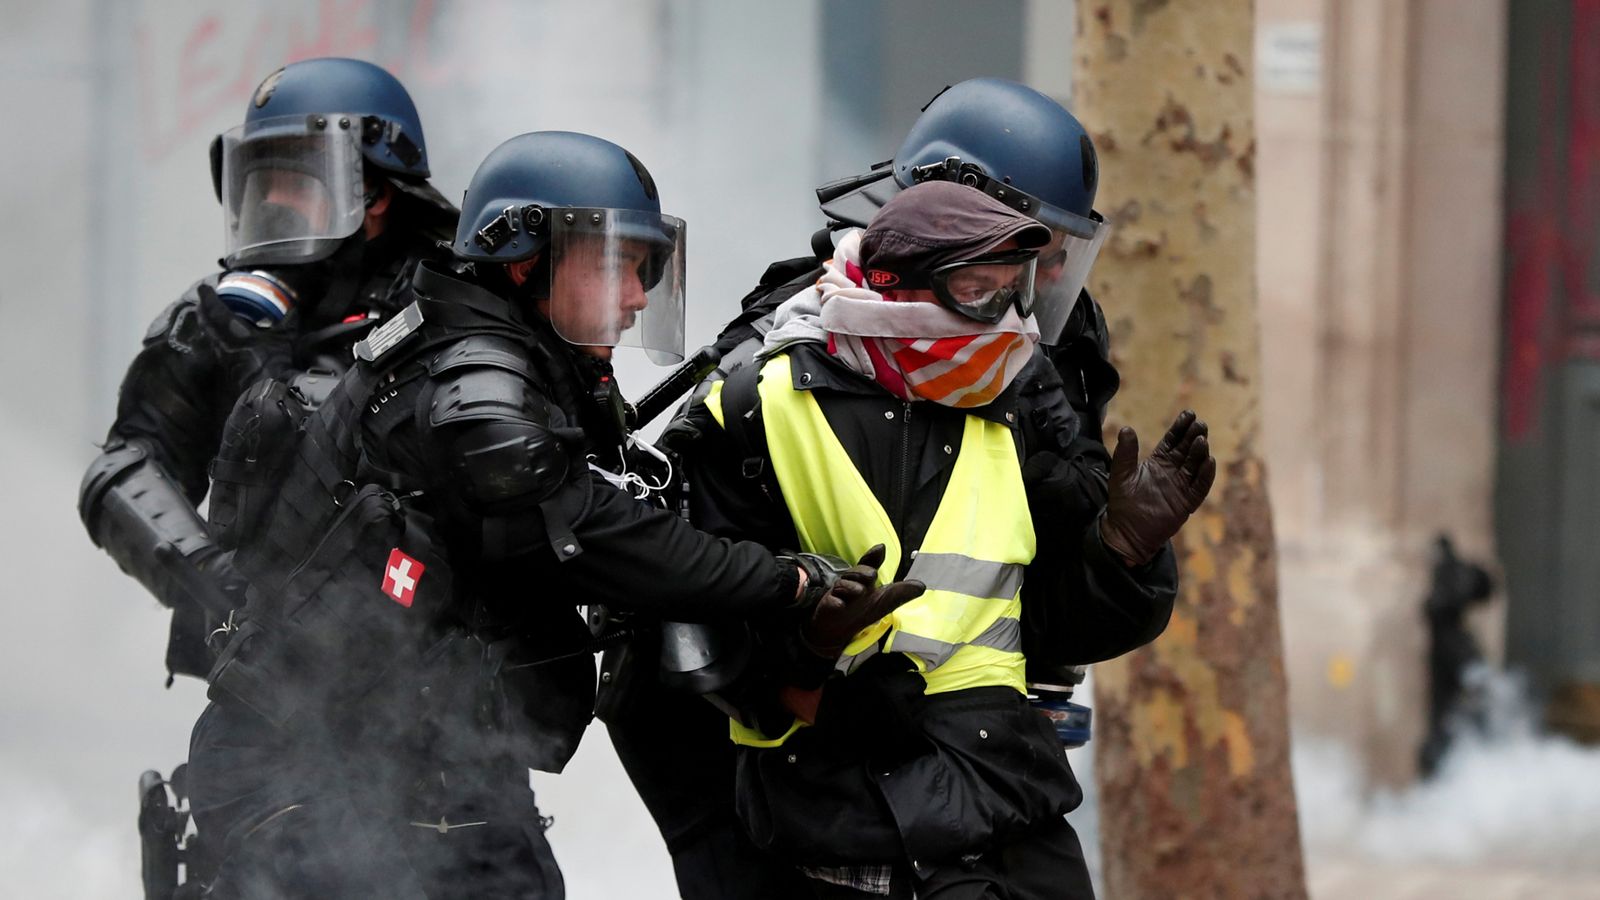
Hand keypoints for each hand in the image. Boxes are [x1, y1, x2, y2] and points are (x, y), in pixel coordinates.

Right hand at [800, 545, 924, 657]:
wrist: (836, 630)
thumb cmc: (860, 611)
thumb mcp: (883, 602)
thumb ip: (899, 592)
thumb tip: (922, 586)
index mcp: (864, 579)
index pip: (868, 564)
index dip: (873, 556)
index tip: (881, 549)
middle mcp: (850, 583)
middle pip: (855, 571)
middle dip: (862, 571)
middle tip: (872, 575)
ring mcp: (837, 594)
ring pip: (843, 584)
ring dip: (850, 586)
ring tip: (859, 591)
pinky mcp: (828, 607)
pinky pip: (831, 602)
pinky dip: (835, 602)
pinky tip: (839, 604)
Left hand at [1100, 410, 1216, 565]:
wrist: (1126, 532)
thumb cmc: (1123, 503)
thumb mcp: (1121, 474)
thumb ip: (1125, 453)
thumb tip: (1126, 428)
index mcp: (1159, 462)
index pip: (1172, 441)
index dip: (1181, 428)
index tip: (1189, 413)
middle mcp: (1173, 472)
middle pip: (1187, 450)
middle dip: (1194, 436)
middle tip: (1200, 424)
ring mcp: (1181, 487)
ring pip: (1195, 466)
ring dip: (1200, 453)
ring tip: (1202, 440)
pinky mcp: (1186, 503)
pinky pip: (1199, 488)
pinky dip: (1205, 476)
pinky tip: (1209, 462)